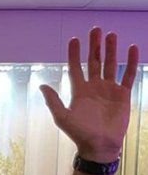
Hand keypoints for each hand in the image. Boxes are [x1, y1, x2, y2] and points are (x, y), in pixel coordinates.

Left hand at [40, 28, 138, 160]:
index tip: (74, 39)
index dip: (74, 54)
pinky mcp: (123, 94)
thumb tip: (42, 86)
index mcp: (79, 91)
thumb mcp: (63, 118)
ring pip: (110, 64)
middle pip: (94, 61)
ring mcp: (109, 89)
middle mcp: (94, 87)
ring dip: (111, 49)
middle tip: (95, 29)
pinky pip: (127, 75)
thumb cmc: (80, 134)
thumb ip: (53, 101)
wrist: (99, 146)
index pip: (75, 68)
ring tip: (111, 34)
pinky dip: (130, 62)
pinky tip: (132, 48)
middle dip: (94, 46)